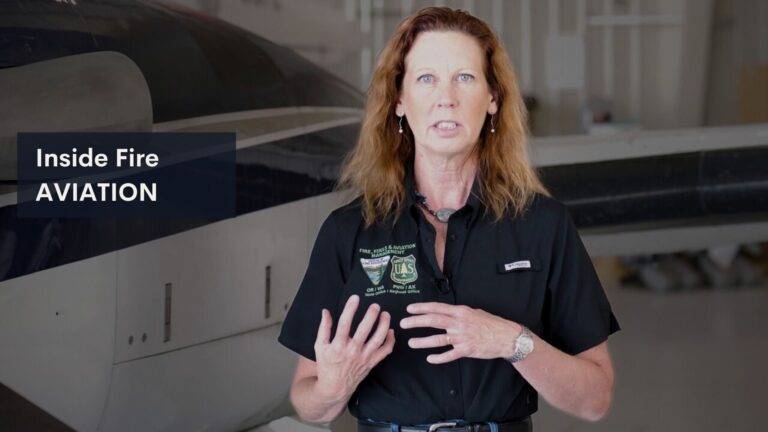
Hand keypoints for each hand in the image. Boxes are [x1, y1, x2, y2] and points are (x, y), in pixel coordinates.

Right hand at [314, 294, 394, 401]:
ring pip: (378, 339)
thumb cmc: (326, 365)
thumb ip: (324, 328)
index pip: (344, 323)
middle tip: (375, 305)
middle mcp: (352, 351)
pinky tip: (390, 330)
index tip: (355, 297)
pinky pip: (385, 351)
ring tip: (386, 314)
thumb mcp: (320, 347)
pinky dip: (390, 340)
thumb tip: (325, 311)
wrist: (335, 388)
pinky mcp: (372, 363)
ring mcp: (364, 357)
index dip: (350, 309)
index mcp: (338, 346)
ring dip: (384, 325)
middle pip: (364, 330)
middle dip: (371, 315)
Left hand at [400, 302, 520, 363]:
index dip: (422, 308)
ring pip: (438, 339)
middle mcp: (460, 323)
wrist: (507, 337)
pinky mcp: (467, 350)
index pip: (437, 308)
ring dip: (423, 341)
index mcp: (461, 312)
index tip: (409, 309)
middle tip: (403, 323)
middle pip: (434, 321)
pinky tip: (429, 359)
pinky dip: (438, 358)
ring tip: (411, 343)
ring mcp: (462, 337)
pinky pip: (449, 355)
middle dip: (416, 322)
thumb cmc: (491, 323)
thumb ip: (459, 313)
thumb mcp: (474, 312)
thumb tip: (446, 312)